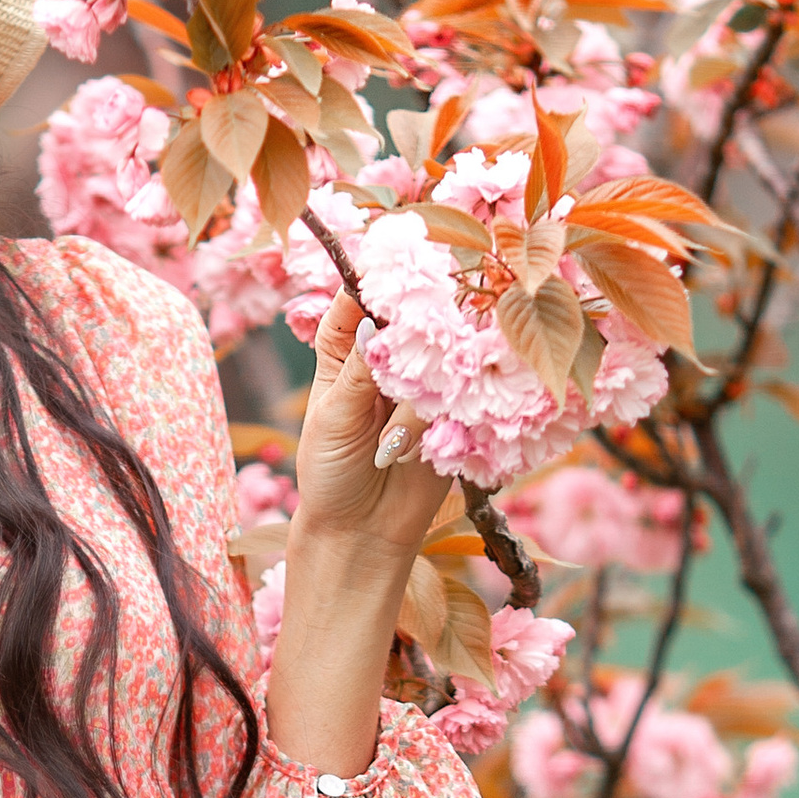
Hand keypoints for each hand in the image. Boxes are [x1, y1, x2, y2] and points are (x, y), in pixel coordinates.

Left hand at [292, 286, 450, 569]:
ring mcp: (427, 384)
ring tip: (400, 432)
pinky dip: (458, 404)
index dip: (376, 279)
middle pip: (412, 316)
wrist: (363, 532)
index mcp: (348, 349)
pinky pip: (467, 392)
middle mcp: (390, 358)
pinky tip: (444, 425)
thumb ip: (360, 370)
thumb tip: (375, 322)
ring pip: (443, 354)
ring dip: (431, 381)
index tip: (395, 265)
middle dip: (419, 322)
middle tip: (417, 342)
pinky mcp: (457, 412)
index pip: (360, 298)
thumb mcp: (334, 418)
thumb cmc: (331, 473)